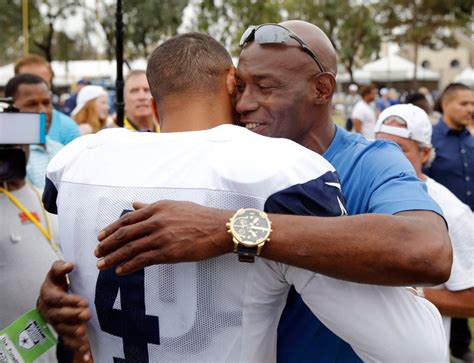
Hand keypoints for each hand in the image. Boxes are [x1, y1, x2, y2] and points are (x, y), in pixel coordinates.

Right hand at [37, 261, 91, 359]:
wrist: (50, 297)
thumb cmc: (57, 282)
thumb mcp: (56, 272)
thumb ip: (60, 267)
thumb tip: (69, 265)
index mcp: (48, 295)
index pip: (57, 299)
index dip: (69, 301)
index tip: (83, 301)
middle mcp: (50, 311)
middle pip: (60, 315)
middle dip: (73, 316)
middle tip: (87, 314)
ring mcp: (56, 322)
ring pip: (63, 329)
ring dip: (73, 332)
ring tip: (83, 332)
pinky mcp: (63, 331)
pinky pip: (68, 341)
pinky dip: (76, 347)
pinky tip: (86, 353)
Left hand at [95, 200, 233, 274]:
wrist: (219, 228)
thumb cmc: (200, 216)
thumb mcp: (175, 206)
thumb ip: (152, 206)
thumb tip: (134, 205)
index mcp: (157, 208)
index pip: (127, 219)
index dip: (111, 229)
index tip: (100, 237)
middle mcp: (156, 221)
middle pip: (124, 234)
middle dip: (107, 245)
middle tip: (96, 253)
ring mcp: (162, 237)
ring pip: (130, 248)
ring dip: (113, 258)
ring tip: (102, 265)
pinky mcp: (169, 253)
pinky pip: (143, 260)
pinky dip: (129, 266)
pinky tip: (120, 271)